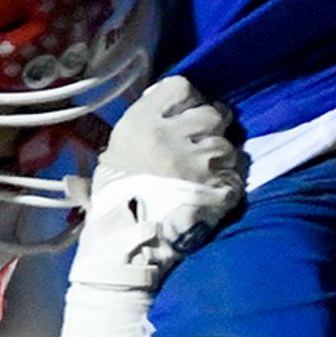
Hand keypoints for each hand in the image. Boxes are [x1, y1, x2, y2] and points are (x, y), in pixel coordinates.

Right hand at [59, 77, 244, 336]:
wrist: (125, 249)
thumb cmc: (109, 208)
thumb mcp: (104, 170)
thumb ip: (117, 148)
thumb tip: (98, 156)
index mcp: (141, 124)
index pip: (179, 86)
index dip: (189, 96)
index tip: (188, 109)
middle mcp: (172, 136)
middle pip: (212, 112)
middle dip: (215, 125)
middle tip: (207, 141)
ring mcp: (198, 162)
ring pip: (229, 145)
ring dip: (225, 158)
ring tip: (212, 172)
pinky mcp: (217, 188)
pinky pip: (237, 176)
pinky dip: (232, 184)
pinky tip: (219, 193)